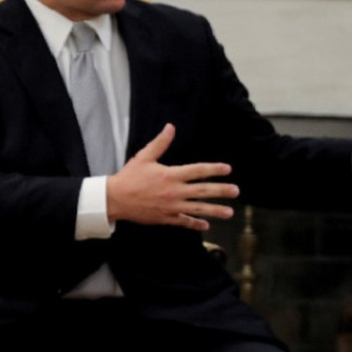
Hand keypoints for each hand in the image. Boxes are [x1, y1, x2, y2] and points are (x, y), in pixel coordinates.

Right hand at [106, 123, 239, 230]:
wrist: (115, 199)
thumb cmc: (129, 177)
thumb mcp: (144, 156)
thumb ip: (160, 143)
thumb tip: (170, 127)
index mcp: (170, 175)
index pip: (197, 171)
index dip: (214, 169)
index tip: (228, 169)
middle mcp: (174, 192)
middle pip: (202, 191)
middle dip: (221, 191)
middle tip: (236, 191)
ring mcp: (171, 207)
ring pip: (197, 209)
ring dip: (215, 211)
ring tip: (230, 213)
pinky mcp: (165, 218)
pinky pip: (183, 222)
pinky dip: (195, 224)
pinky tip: (206, 225)